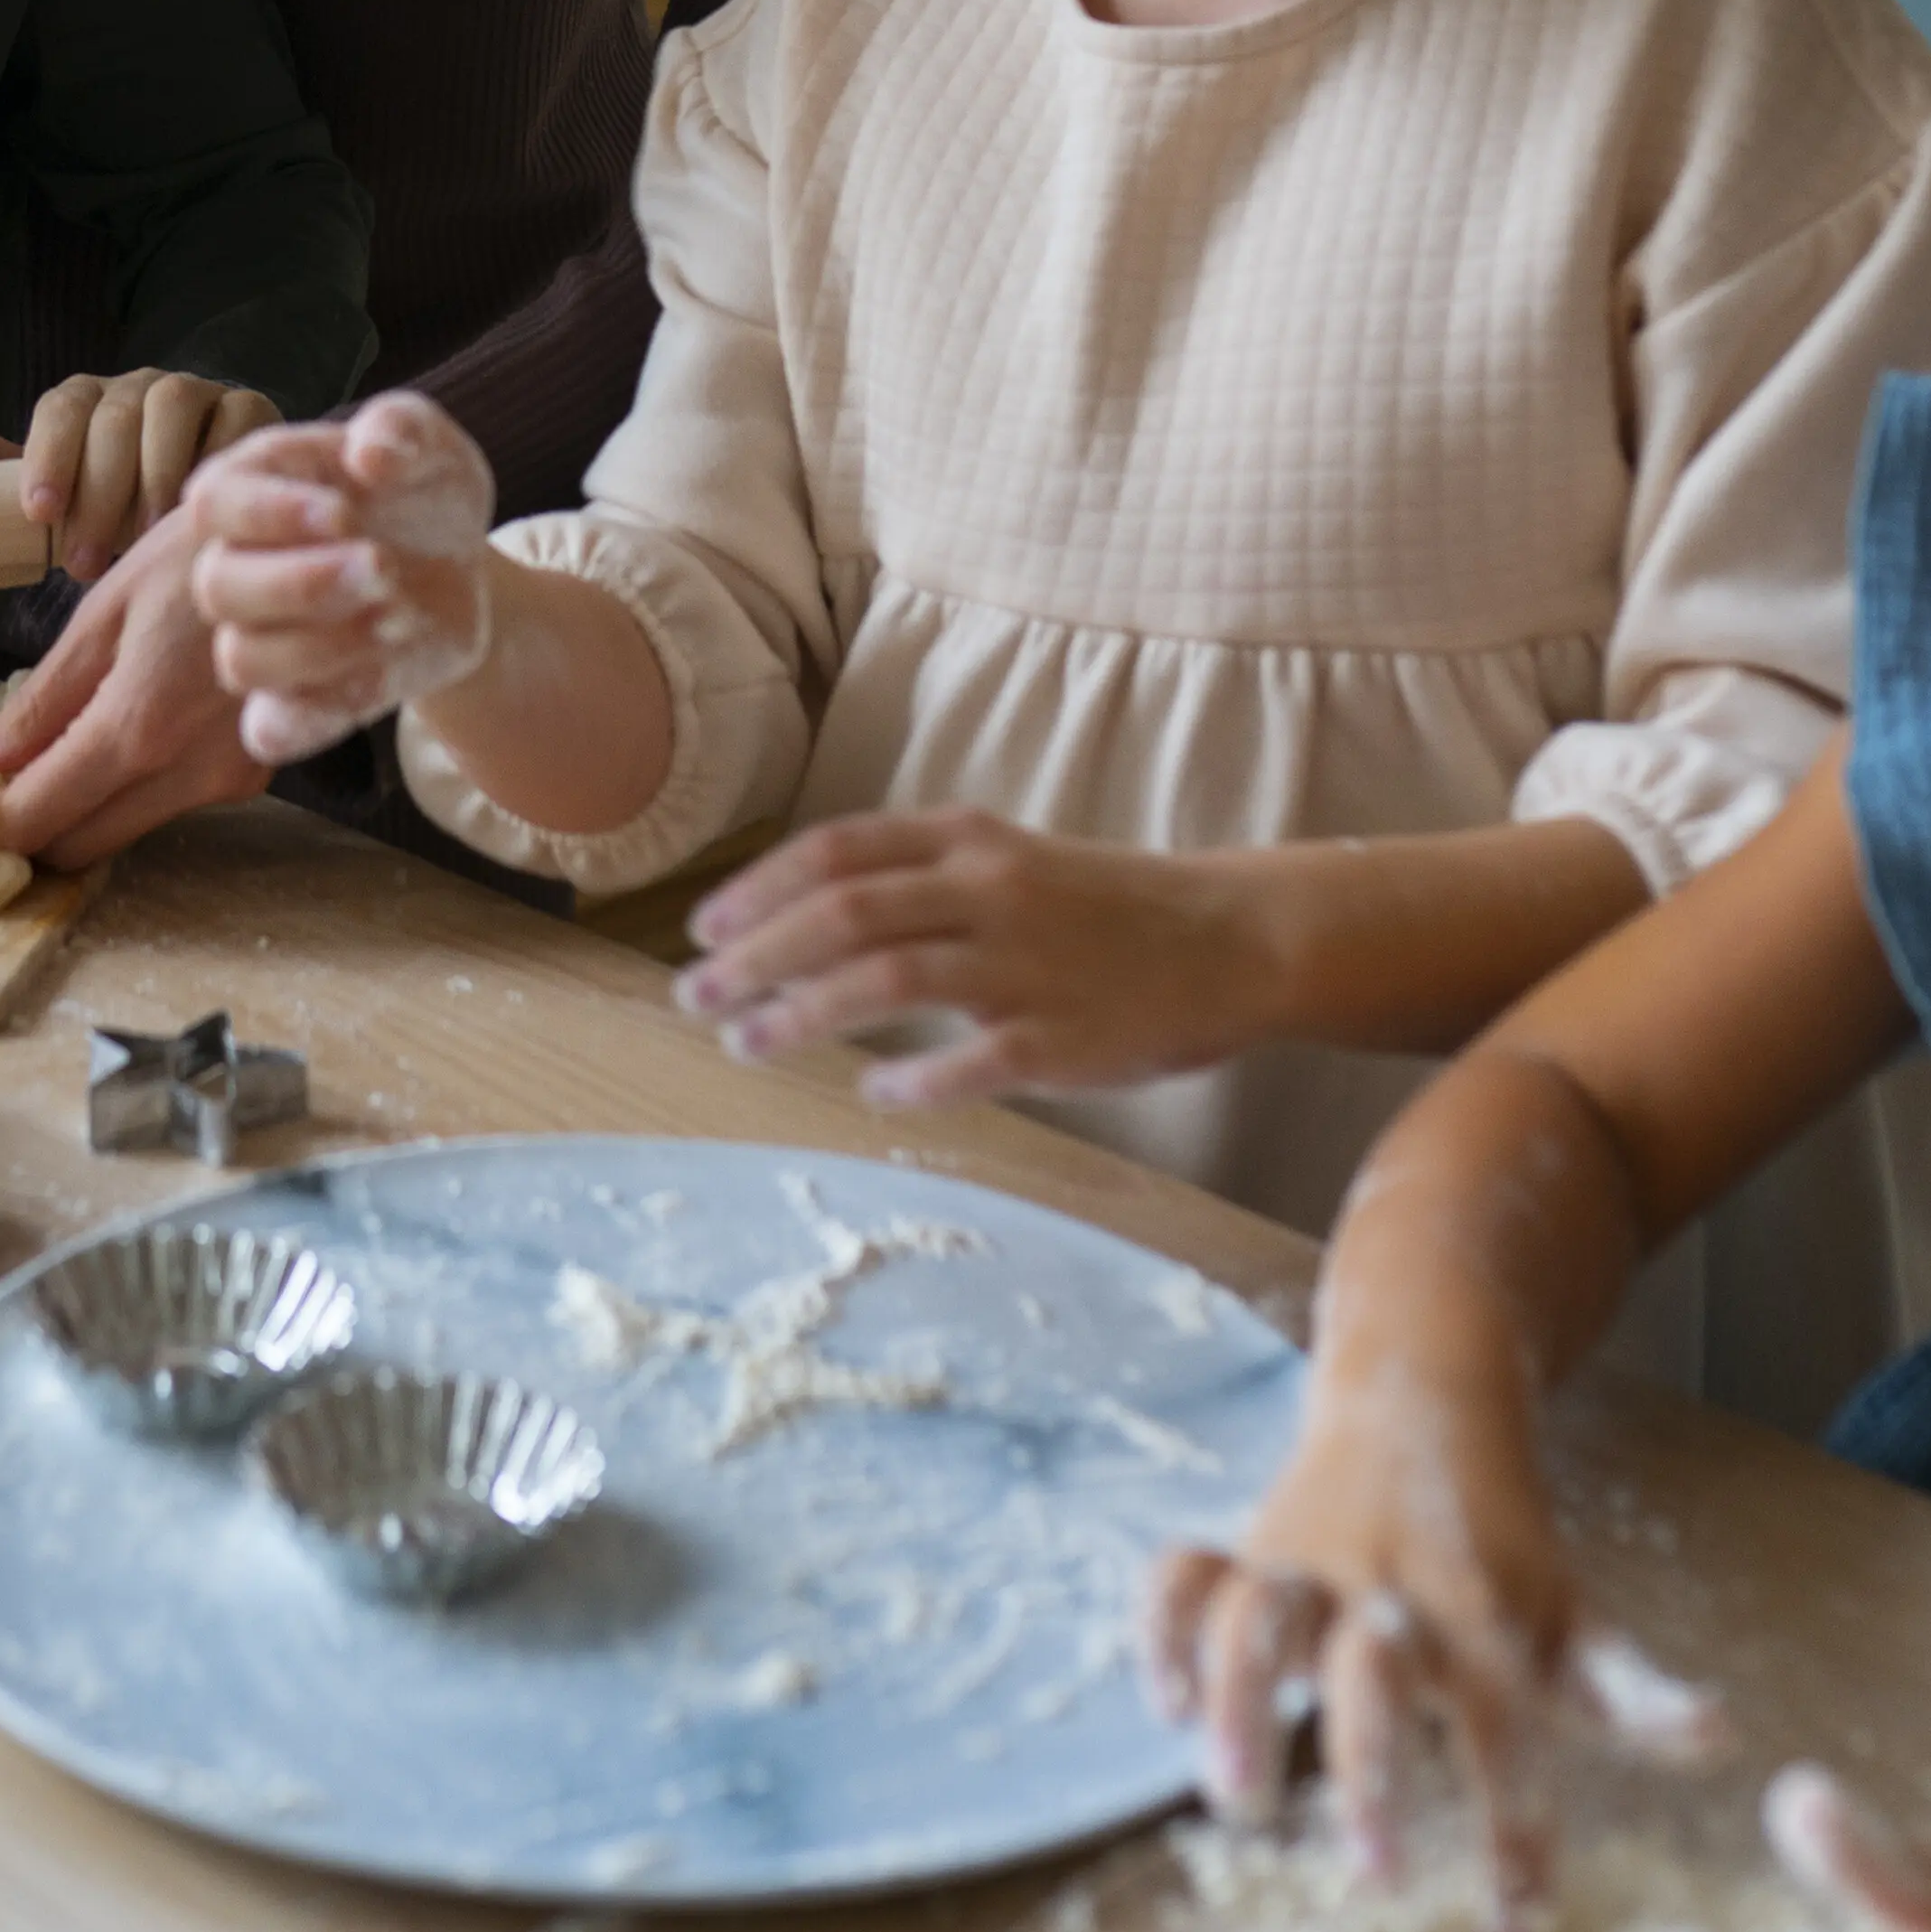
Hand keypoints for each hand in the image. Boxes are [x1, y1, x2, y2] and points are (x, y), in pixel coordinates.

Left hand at [0, 371, 279, 589]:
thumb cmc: (114, 509)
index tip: (36, 512)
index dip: (46, 455)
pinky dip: (217, 461)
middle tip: (84, 560)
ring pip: (173, 408)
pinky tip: (200, 513)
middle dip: (97, 489)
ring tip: (141, 541)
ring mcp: (199, 392)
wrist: (197, 513)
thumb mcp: (53, 493)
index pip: (59, 407)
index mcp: (86, 401)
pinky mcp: (250, 410)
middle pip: (115, 415)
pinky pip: (236, 420)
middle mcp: (140, 387)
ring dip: (153, 477)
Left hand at [0, 492, 269, 869]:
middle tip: (6, 769)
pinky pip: (172, 800)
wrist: (330, 537)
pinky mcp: (258, 770)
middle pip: (79, 846)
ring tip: (71, 727)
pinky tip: (137, 716)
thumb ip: (42, 699)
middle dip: (33, 821)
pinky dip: (137, 780)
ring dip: (86, 799)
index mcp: (138, 729)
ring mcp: (232, 779)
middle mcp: (189, 775)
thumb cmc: (205, 551)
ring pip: (127, 827)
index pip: (37, 822)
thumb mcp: (107, 609)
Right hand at [185, 392, 494, 766]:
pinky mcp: (297, 702)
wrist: (459, 568)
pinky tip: (372, 679)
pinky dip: (309, 720)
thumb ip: (402, 428)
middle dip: (303, 583)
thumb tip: (369, 452)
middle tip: (385, 568)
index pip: (216, 501)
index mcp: (254, 487)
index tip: (345, 513)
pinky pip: (270, 730)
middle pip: (218, 587)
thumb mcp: (430, 445)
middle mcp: (240, 565)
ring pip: (243, 660)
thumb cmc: (422, 492)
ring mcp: (263, 638)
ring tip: (400, 613)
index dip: (272, 512)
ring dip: (325, 645)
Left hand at [673, 811, 1279, 1102]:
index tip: (705, 928)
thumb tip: (809, 919)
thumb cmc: (1104, 907)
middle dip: (757, 955)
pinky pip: (971, 1061)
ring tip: (747, 1042)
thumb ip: (920, 879)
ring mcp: (1027, 962)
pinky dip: (910, 1078)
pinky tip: (870, 1092)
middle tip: (697, 995)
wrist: (1234, 938)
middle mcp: (988, 889)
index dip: (760, 889)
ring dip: (803, 1013)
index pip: (837, 850)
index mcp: (969, 839)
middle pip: (844, 913)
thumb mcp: (1007, 860)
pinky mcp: (1065, 1036)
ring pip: (887, 979)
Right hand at [1140, 1369, 1720, 1907]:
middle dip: (1368, 1771)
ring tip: (1234, 1794)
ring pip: (1255, 1613)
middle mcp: (1388, 1589)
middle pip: (1370, 1673)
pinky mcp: (1245, 1544)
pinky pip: (1183, 1575)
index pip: (1504, 1731)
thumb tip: (1722, 1738)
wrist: (1423, 1395)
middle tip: (1377, 1874)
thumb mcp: (1577, 1611)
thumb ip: (1633, 1690)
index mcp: (1480, 1614)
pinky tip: (1166, 1704)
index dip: (1514, 1831)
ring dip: (1242, 1700)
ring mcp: (1306, 1562)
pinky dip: (1162, 1632)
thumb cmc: (1500, 1541)